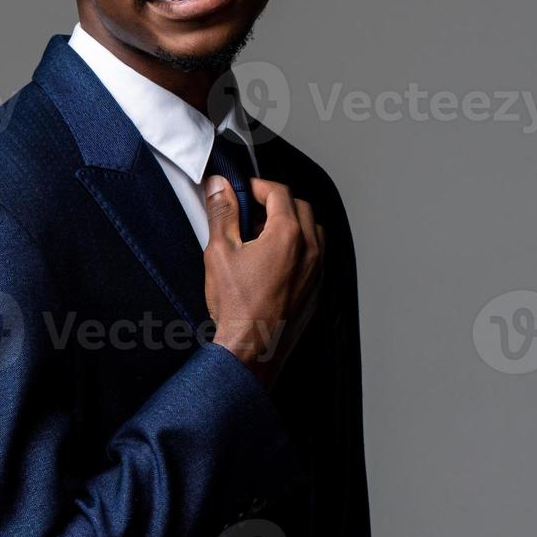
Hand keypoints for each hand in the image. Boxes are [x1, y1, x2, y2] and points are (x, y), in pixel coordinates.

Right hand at [202, 175, 323, 388]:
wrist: (253, 349)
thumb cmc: (238, 306)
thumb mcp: (220, 252)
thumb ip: (221, 213)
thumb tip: (219, 187)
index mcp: (288, 235)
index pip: (280, 192)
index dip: (258, 186)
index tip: (243, 191)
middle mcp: (310, 249)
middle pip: (300, 207)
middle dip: (276, 202)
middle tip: (250, 211)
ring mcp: (317, 270)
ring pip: (312, 230)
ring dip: (291, 223)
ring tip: (262, 236)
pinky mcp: (317, 288)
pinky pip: (315, 255)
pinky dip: (299, 247)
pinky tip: (273, 261)